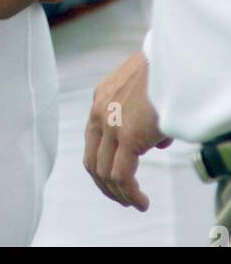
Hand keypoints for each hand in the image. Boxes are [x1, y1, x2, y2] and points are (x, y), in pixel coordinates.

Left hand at [84, 49, 171, 209]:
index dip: (102, 163)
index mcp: (101, 97)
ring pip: (104, 172)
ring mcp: (110, 124)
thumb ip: (143, 115)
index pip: (92, 139)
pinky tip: (141, 201)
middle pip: (92, 160)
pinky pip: (122, 176)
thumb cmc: (164, 72)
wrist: (172, 60)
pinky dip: (130, 194)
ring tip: (133, 203)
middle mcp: (99, 111)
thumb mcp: (145, 91)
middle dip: (105, 184)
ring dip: (118, 193)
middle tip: (120, 197)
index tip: (115, 178)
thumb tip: (156, 142)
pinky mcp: (127, 136)